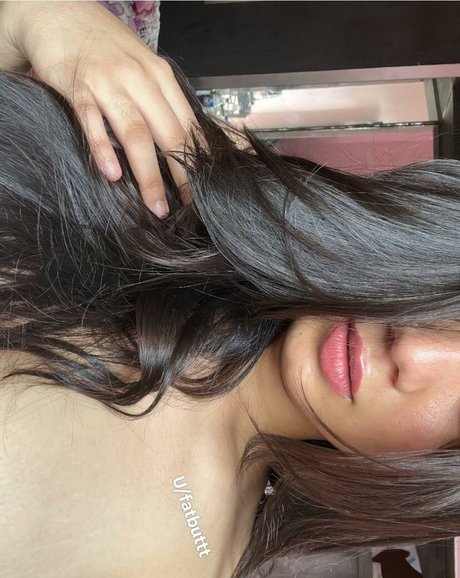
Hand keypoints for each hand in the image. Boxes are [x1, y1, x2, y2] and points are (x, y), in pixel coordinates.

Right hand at [9, 1, 195, 217]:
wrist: (56, 9)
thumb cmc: (105, 46)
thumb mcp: (144, 68)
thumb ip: (164, 100)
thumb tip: (192, 136)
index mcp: (161, 77)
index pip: (189, 125)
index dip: (201, 160)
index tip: (211, 188)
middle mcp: (140, 79)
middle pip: (169, 134)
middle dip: (183, 175)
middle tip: (191, 208)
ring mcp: (109, 83)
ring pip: (136, 134)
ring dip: (148, 175)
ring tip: (156, 206)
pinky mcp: (77, 86)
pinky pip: (92, 121)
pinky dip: (102, 148)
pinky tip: (111, 175)